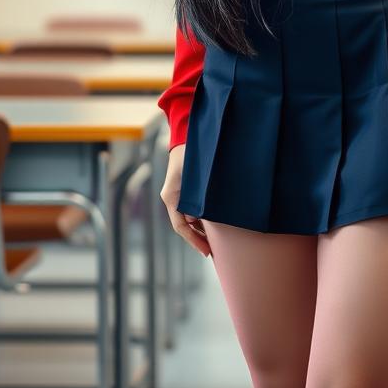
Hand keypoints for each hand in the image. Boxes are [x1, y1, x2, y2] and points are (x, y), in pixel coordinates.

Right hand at [160, 143, 211, 257]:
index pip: (181, 226)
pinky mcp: (183, 191)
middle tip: (213, 251)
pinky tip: (213, 224)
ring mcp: (176, 195)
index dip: (194, 240)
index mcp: (171, 197)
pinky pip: (190, 210)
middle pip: (184, 225)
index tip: (206, 251)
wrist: (186, 136)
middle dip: (198, 239)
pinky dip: (200, 219)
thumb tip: (213, 215)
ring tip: (216, 241)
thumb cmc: (191, 153)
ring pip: (187, 219)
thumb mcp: (197, 176)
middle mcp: (172, 198)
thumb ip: (201, 196)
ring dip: (200, 229)